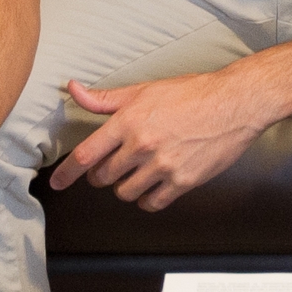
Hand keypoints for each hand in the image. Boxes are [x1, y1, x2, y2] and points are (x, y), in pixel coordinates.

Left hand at [49, 70, 266, 209]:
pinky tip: (153, 186)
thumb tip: (73, 89)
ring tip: (137, 173)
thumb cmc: (191, 93)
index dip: (67, 173)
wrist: (234, 103)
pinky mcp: (183, 181)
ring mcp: (163, 166)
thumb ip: (106, 98)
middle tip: (112, 166)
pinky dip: (147, 198)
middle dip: (102, 175)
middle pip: (104, 177)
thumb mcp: (144, 89)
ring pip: (125, 192)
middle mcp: (142, 146)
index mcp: (129, 121)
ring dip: (125, 186)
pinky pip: (152, 202)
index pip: (87, 154)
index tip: (57, 183)